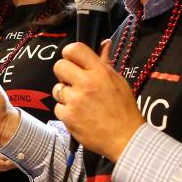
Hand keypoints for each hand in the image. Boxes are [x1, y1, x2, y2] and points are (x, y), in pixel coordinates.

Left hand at [52, 42, 145, 161]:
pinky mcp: (67, 116)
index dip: (70, 54)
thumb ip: (105, 62)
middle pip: (59, 66)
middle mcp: (85, 83)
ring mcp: (75, 100)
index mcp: (100, 71)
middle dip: (64, 74)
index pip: (74, 49)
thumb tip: (104, 43)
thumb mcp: (118, 81)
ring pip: (57, 89)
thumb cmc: (124, 109)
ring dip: (65, 95)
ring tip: (81, 102)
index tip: (74, 62)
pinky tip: (79, 115)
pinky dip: (66, 111)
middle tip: (74, 83)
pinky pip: (58, 107)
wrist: (125, 138)